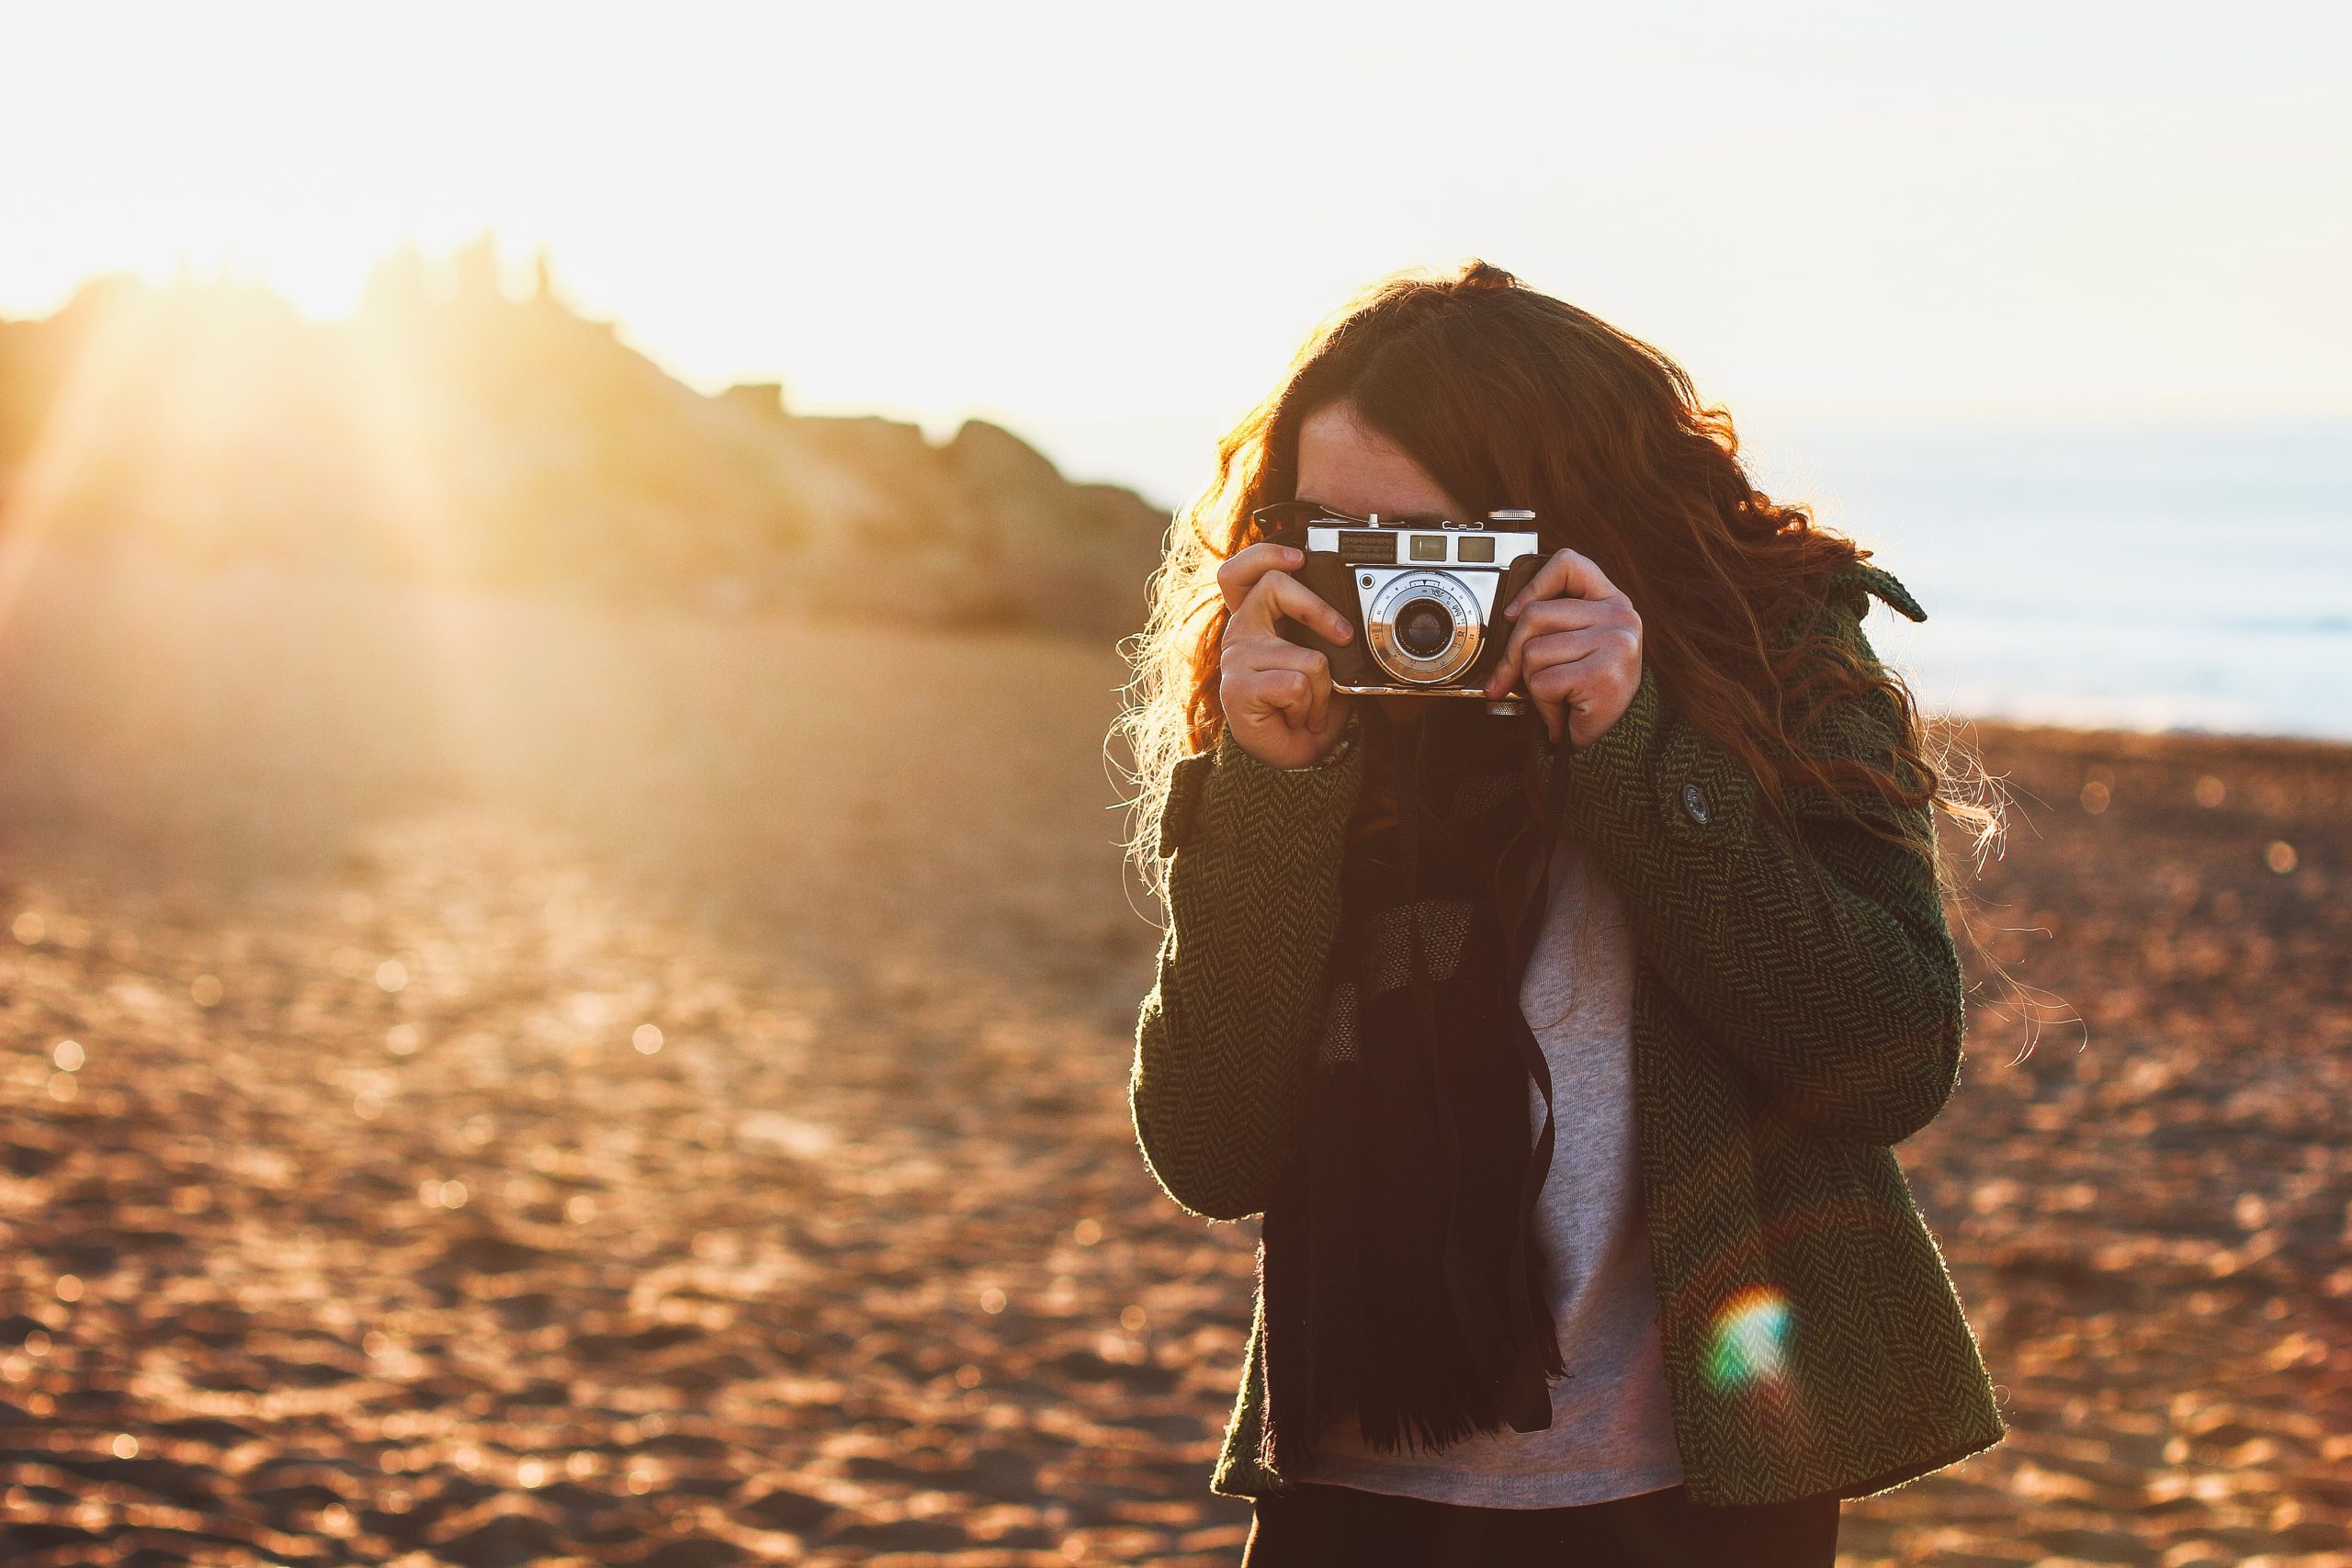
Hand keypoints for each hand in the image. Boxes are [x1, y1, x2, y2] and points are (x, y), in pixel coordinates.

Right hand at [1216, 541, 1358, 769]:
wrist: (1285, 758)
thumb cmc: (1300, 708)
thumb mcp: (1315, 663)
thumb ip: (1319, 635)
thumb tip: (1347, 625)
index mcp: (1256, 622)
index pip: (1240, 573)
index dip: (1265, 555)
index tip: (1299, 558)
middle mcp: (1241, 633)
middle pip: (1274, 586)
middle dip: (1319, 609)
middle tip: (1342, 636)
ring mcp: (1236, 659)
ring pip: (1309, 656)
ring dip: (1322, 690)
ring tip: (1309, 706)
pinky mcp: (1239, 687)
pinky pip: (1299, 684)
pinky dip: (1311, 707)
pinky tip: (1297, 717)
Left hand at [1482, 548, 1642, 745]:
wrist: (1618, 740)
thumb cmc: (1590, 691)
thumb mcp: (1578, 644)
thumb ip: (1555, 621)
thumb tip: (1505, 619)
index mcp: (1613, 601)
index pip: (1569, 564)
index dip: (1533, 585)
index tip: (1512, 614)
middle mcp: (1620, 616)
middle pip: (1534, 615)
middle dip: (1513, 654)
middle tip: (1511, 679)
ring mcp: (1615, 644)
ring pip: (1533, 652)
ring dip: (1531, 684)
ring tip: (1556, 696)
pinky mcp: (1602, 675)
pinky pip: (1542, 682)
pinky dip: (1542, 705)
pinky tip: (1563, 712)